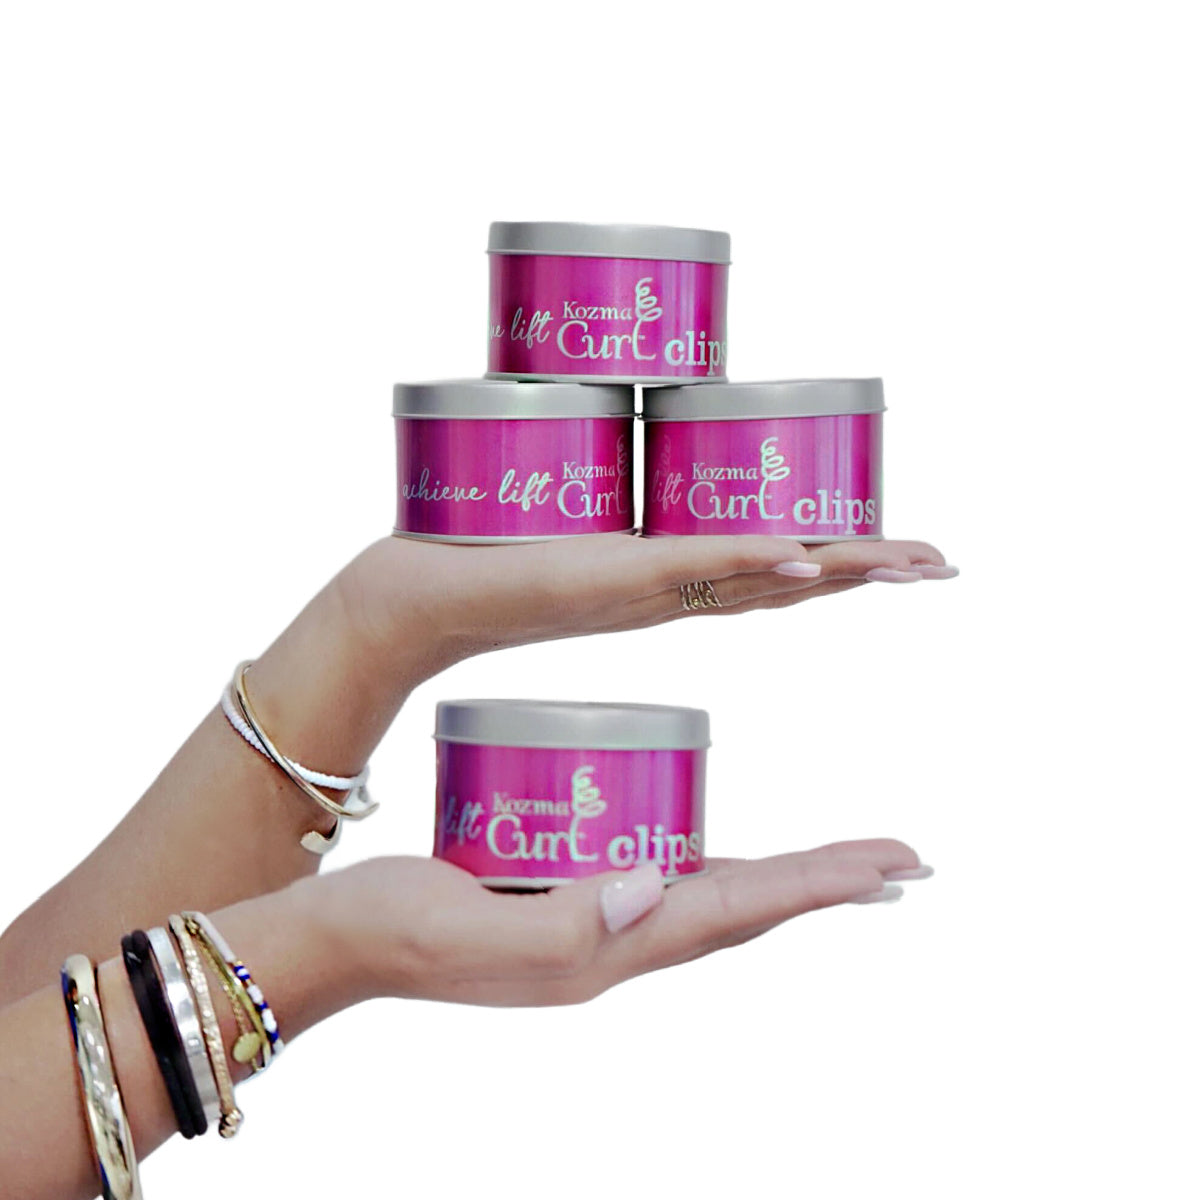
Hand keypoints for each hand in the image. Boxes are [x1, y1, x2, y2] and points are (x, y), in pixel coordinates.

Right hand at [305, 839, 928, 1007]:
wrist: (333, 945)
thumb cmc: (389, 931)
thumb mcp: (463, 925)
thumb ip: (561, 923)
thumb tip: (657, 891)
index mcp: (600, 950)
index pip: (732, 910)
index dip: (816, 883)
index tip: (891, 863)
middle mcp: (610, 945)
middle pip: (742, 909)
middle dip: (823, 885)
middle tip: (896, 860)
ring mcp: (589, 928)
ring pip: (708, 900)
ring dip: (780, 881)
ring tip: (837, 864)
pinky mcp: (564, 907)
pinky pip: (659, 886)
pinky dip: (713, 870)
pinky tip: (714, 854)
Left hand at [337, 533, 956, 675]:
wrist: (415, 599)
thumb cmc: (487, 557)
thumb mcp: (566, 520)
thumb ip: (605, 494)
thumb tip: (623, 434)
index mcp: (671, 577)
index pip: (776, 572)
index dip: (847, 564)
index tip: (913, 553)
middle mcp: (668, 590)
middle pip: (788, 582)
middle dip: (869, 570)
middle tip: (942, 563)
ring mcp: (643, 588)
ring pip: (757, 580)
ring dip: (837, 571)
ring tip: (909, 565)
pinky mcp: (603, 578)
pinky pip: (691, 568)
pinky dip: (750, 563)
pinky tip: (804, 556)